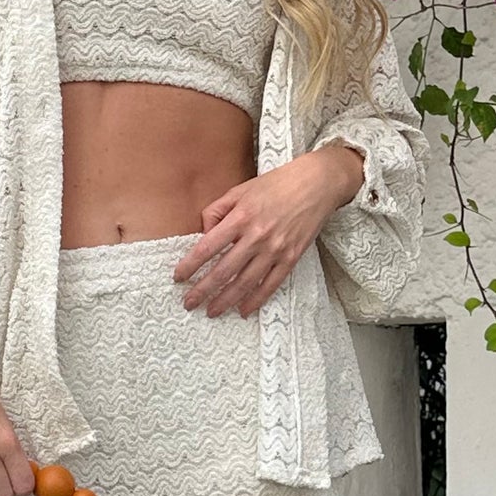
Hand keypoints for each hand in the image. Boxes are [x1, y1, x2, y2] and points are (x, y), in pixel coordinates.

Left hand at [172, 144, 364, 317]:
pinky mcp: (291, 257)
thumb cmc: (276, 184)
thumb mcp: (240, 189)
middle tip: (189, 303)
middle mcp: (256, 236)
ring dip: (226, 300)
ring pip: (245, 282)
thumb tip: (203, 233)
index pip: (207, 248)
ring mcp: (275, 249)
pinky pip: (271, 284)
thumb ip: (217, 210)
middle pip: (223, 271)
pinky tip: (243, 310)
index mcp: (240, 217)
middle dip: (203, 290)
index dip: (190, 265)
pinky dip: (256, 300)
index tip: (178, 277)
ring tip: (212, 312)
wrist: (317, 184)